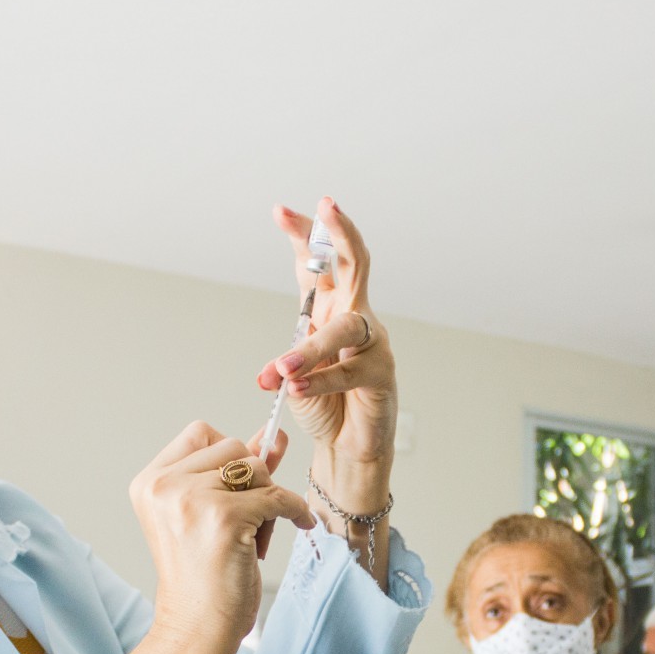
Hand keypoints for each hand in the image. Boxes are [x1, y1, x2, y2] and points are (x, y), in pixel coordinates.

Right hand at [130, 420, 314, 653]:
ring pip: (256, 469)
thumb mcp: (211, 515)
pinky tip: (299, 524)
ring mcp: (191, 499)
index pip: (200, 433)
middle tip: (251, 518)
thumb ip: (235, 473)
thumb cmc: (203, 579)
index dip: (230, 453)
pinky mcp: (224, 518)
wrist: (196, 630)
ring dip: (268, 499)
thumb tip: (273, 437)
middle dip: (253, 478)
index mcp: (149, 482)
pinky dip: (295, 510)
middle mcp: (163, 486)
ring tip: (256, 534)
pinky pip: (278, 496)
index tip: (245, 481)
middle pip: (232, 447)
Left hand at [256, 199, 395, 471]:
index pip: (318, 263)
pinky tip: (296, 389)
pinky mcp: (382, 374)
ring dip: (312, 348)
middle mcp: (354, 316)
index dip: (304, 235)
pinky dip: (319, 382)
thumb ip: (284, 366)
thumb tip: (272, 371)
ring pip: (346, 328)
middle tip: (326, 208)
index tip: (280, 211)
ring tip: (283, 369)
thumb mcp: (292, 376)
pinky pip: (348, 372)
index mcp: (329, 308)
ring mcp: (372, 343)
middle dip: (339, 233)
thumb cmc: (324, 404)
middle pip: (354, 263)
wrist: (346, 445)